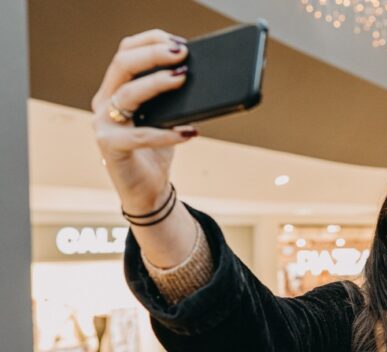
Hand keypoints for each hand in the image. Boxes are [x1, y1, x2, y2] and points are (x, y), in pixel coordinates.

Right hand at [91, 29, 195, 214]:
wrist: (147, 190)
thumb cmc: (156, 151)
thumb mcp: (166, 117)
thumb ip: (172, 98)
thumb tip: (197, 75)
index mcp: (114, 90)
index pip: (126, 52)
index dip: (150, 42)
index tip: (179, 42)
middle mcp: (104, 102)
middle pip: (122, 64)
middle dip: (153, 54)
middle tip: (182, 53)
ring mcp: (103, 124)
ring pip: (128, 93)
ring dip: (157, 83)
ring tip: (183, 78)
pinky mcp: (110, 147)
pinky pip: (142, 135)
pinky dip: (168, 133)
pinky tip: (190, 132)